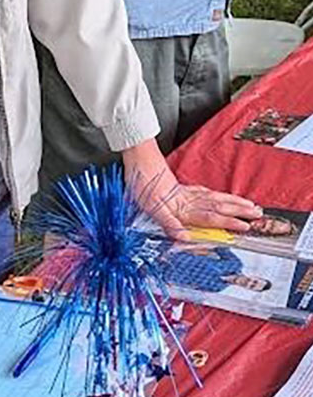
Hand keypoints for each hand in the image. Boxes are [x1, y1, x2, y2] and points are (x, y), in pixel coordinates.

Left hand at [122, 139, 262, 242]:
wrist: (138, 159)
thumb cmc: (141, 183)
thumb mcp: (150, 207)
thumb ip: (169, 223)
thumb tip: (184, 237)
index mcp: (182, 207)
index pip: (211, 217)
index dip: (229, 222)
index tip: (245, 226)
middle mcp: (188, 200)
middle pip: (219, 206)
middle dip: (240, 211)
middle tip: (258, 213)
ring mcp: (186, 192)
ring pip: (215, 198)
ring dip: (233, 202)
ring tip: (249, 204)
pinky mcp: (181, 187)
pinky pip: (204, 192)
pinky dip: (216, 195)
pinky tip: (220, 197)